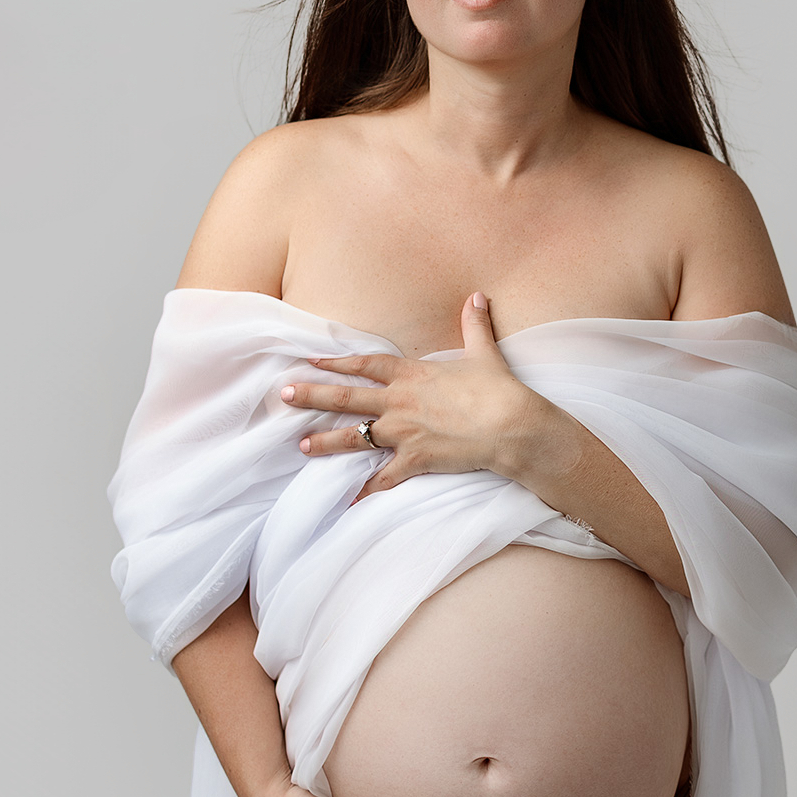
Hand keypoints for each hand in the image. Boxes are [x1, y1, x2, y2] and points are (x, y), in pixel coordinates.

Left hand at [280, 292, 554, 502]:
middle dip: (313, 395)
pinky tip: (347, 500)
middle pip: (347, 397)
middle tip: (285, 394)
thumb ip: (474, 325)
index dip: (336, 362)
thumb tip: (477, 296)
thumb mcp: (484, 354)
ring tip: (302, 445)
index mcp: (412, 375)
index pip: (365, 365)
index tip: (311, 360)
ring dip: (326, 441)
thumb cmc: (498, 390)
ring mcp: (404, 432)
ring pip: (356, 437)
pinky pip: (383, 478)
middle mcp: (400, 402)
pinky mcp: (415, 459)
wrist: (512, 426)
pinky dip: (365, 490)